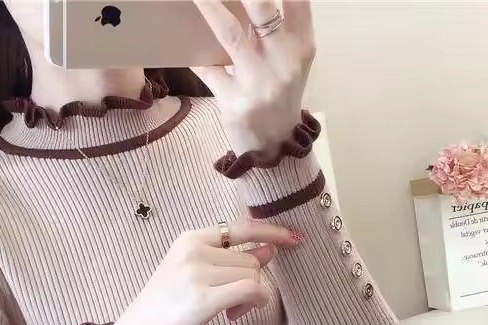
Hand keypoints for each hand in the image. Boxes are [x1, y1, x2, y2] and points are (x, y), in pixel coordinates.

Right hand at [100, 220, 298, 324]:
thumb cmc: (161, 310)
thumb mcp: (190, 275)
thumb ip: (227, 261)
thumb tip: (268, 251)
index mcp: (189, 239)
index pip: (241, 228)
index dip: (272, 232)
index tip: (295, 239)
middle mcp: (194, 250)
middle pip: (250, 259)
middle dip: (251, 282)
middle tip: (234, 305)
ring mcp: (198, 273)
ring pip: (253, 276)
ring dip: (250, 297)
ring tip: (228, 312)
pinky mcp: (204, 299)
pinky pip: (251, 291)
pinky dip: (255, 303)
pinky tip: (236, 314)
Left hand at [193, 0, 315, 154]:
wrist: (275, 148)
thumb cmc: (279, 96)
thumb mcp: (288, 61)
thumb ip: (274, 28)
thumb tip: (241, 3)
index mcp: (302, 45)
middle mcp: (285, 61)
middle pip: (262, 7)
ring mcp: (260, 83)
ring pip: (230, 34)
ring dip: (209, 7)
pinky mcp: (237, 103)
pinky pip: (209, 70)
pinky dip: (196, 54)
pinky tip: (185, 43)